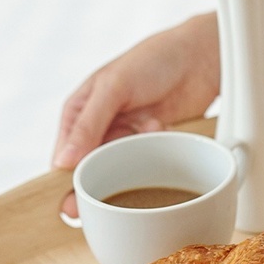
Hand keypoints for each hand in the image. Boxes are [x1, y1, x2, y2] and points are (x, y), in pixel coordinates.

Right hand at [53, 15, 219, 215]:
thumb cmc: (152, 60)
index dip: (66, 183)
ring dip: (134, 157)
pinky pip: (145, 164)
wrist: (200, 58)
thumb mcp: (113, 87)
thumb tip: (63, 162)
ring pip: (119, 170)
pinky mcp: (149, 146)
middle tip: (110, 194)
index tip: (72, 205)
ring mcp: (124, 140)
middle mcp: (98, 129)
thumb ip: (87, 125)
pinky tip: (162, 126)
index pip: (63, 157)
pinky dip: (154, 151)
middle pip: (89, 171)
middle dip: (103, 179)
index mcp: (78, 113)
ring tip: (149, 125)